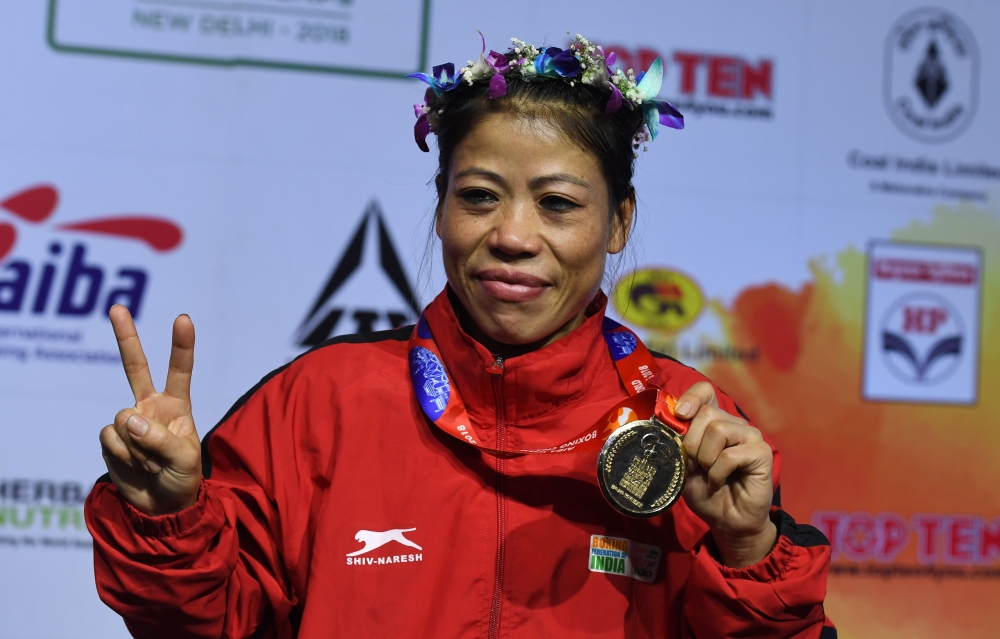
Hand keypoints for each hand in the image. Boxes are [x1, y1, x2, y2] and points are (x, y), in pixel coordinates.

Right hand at [99, 305, 201, 515]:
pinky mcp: (111, 439)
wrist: (161, 508)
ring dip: (139, 448)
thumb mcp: (185, 460)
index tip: (183, 319)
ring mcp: (129, 422)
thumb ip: (161, 439)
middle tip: (117, 307)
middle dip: (126, 337)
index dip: (181, 346)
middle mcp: (151, 407)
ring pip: (124, 420)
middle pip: (135, 367)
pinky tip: (136, 467)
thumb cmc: (183, 479)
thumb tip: (129, 420)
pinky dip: (125, 456)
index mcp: (177, 405)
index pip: (180, 371)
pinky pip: (111, 438)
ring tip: (153, 464)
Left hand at [675, 382, 775, 567]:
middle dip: (691, 443)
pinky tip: (718, 483)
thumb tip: (668, 422)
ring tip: (708, 475)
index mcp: (713, 421)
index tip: (680, 415)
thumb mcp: (682, 464)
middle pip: (706, 414)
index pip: (705, 391)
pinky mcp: (762, 452)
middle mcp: (733, 423)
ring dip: (705, 459)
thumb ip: (678, 442)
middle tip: (694, 465)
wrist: (726, 520)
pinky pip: (730, 455)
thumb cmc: (703, 491)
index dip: (691, 397)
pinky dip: (717, 473)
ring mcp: (750, 435)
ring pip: (718, 430)